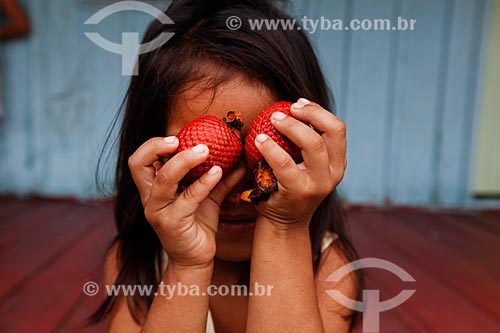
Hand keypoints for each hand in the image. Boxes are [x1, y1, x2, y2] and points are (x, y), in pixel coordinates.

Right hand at [128, 137, 244, 267]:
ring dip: (184, 161)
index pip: (140, 160)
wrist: (197, 258)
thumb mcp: (207, 196)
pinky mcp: (172, 223)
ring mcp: (159, 211)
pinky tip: (218, 172)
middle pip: (138, 164)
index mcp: (153, 188)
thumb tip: (240, 158)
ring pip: (163, 179)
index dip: (152, 145)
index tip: (176, 136)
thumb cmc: (198, 224)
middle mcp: (150, 198)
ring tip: (205, 150)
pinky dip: (203, 182)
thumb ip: (219, 178)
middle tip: (180, 139)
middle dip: (156, 147)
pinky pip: (188, 197)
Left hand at [253, 98, 346, 227]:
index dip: (319, 111)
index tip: (298, 103)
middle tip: (285, 109)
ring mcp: (318, 184)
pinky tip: (258, 140)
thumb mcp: (306, 165)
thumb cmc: (290, 186)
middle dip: (309, 114)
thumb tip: (293, 107)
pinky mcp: (298, 192)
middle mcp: (334, 173)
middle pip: (331, 132)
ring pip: (313, 145)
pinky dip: (271, 147)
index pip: (338, 129)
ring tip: (272, 119)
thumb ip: (306, 143)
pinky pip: (285, 163)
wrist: (283, 223)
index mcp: (338, 163)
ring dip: (291, 127)